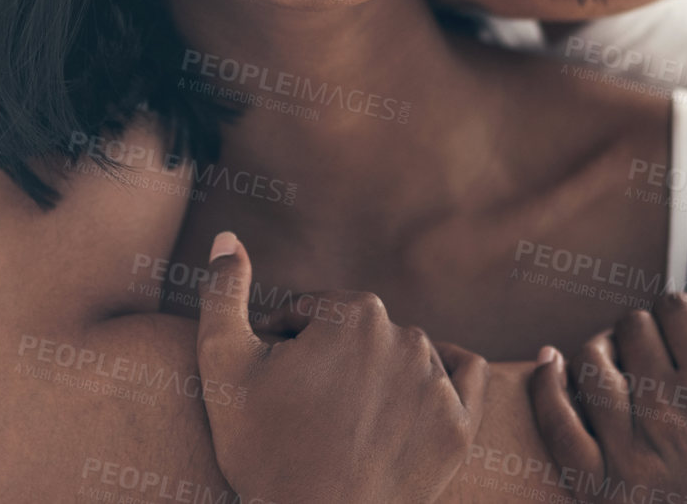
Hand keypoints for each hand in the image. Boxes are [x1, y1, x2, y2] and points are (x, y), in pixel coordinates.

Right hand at [195, 231, 488, 503]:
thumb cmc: (264, 449)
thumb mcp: (223, 365)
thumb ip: (222, 292)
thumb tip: (228, 237)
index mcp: (355, 313)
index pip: (314, 314)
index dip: (284, 345)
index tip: (271, 382)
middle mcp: (407, 337)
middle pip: (360, 335)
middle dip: (332, 360)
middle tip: (305, 406)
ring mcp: (439, 384)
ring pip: (405, 356)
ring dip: (378, 374)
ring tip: (345, 417)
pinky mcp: (460, 428)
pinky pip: (465, 378)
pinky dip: (444, 376)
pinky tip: (416, 392)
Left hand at [530, 253, 686, 503]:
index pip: (673, 306)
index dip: (678, 313)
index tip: (685, 334)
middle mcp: (670, 413)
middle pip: (631, 327)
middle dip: (643, 332)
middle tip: (656, 355)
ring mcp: (628, 451)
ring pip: (591, 359)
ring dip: (602, 352)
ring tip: (621, 367)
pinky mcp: (595, 484)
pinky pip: (554, 417)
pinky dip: (547, 382)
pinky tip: (552, 365)